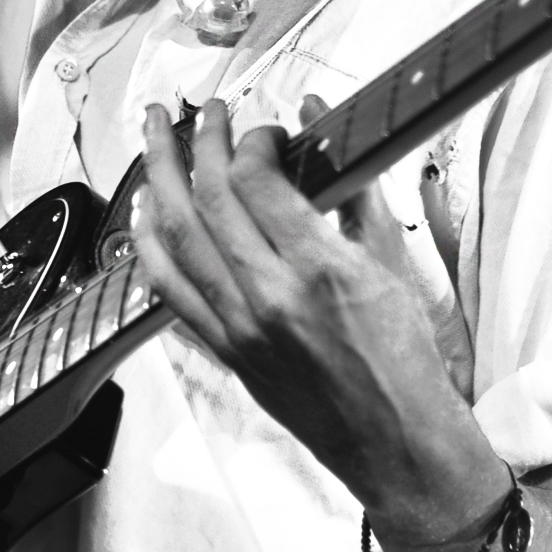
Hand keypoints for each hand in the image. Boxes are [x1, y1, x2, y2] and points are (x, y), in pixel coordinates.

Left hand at [132, 98, 511, 544]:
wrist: (395, 441)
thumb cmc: (403, 353)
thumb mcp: (392, 261)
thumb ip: (353, 182)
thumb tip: (319, 115)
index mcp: (320, 271)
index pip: (258, 182)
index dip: (253, 140)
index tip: (266, 129)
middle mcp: (270, 299)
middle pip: (208, 200)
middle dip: (196, 141)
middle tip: (202, 109)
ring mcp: (239, 328)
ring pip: (175, 239)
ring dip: (158, 177)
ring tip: (154, 135)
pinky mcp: (224, 352)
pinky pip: (168, 290)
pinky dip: (150, 243)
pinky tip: (148, 210)